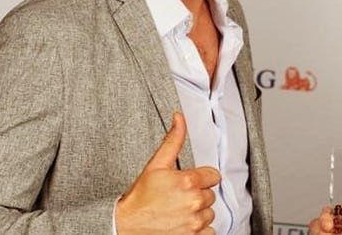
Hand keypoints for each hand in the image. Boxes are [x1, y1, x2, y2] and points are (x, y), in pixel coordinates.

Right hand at [116, 112, 219, 233]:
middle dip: (197, 194)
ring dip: (198, 212)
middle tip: (179, 195)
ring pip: (210, 213)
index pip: (213, 175)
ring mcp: (194, 223)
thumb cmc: (141, 196)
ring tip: (179, 209)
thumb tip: (179, 118)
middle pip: (210, 194)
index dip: (201, 177)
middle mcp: (194, 202)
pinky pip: (209, 232)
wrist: (128, 225)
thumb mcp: (156, 164)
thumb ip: (173, 140)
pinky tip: (184, 223)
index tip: (189, 181)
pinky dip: (199, 230)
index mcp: (188, 181)